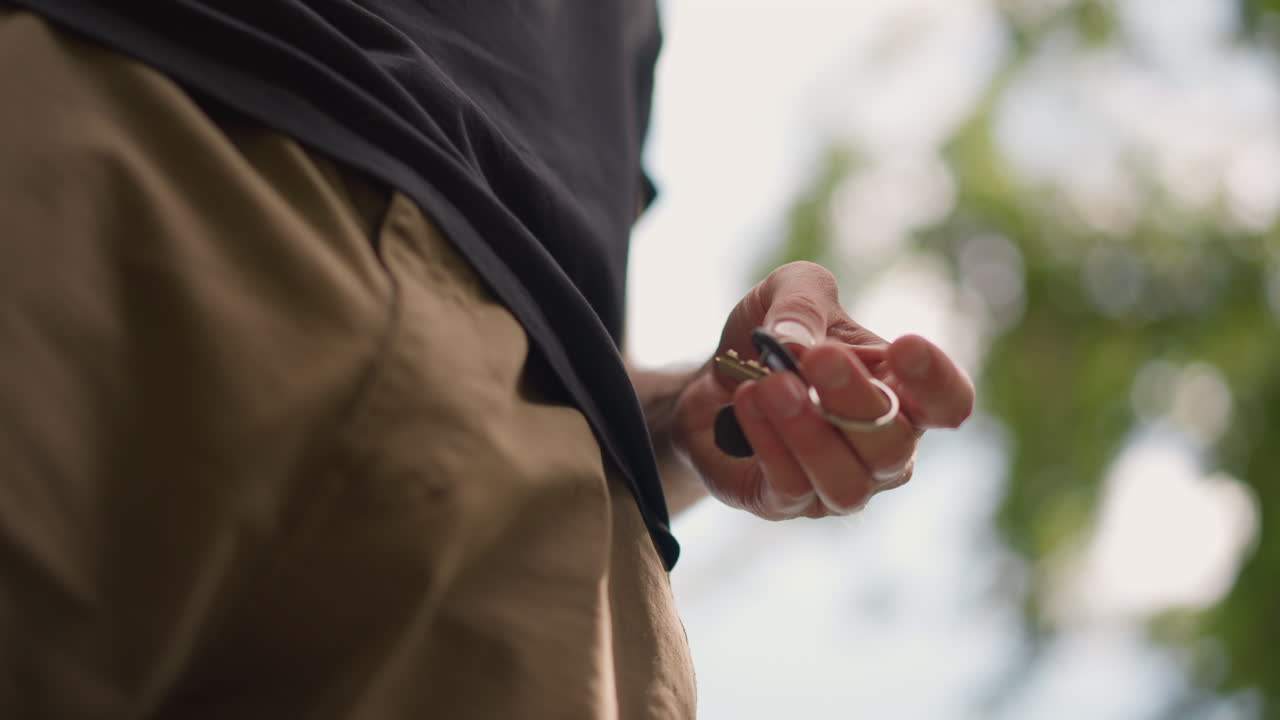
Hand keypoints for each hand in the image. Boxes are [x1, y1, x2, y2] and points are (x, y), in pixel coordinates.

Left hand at [671, 262, 973, 518]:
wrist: (711, 378)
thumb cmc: (772, 336)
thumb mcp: (788, 291)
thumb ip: (802, 303)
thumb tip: (796, 341)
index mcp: (903, 395)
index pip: (948, 403)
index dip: (936, 381)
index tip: (904, 345)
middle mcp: (883, 450)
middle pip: (895, 446)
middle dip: (856, 400)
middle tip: (818, 357)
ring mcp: (839, 484)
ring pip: (848, 484)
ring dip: (810, 433)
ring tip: (773, 385)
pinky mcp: (785, 504)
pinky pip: (790, 488)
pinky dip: (769, 444)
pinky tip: (748, 401)